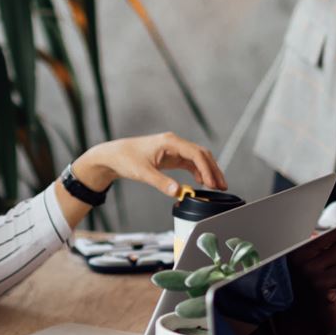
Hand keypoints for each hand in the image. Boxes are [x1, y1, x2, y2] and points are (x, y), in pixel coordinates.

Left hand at [74, 133, 226, 198]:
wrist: (113, 156)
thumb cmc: (125, 159)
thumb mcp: (142, 173)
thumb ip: (161, 182)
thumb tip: (178, 192)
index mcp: (169, 142)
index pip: (195, 153)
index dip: (207, 168)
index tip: (213, 182)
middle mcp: (174, 143)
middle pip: (200, 154)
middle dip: (213, 169)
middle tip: (222, 186)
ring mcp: (173, 149)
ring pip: (197, 158)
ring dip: (208, 171)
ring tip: (217, 186)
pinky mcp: (170, 156)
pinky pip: (189, 163)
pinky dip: (198, 172)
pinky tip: (203, 182)